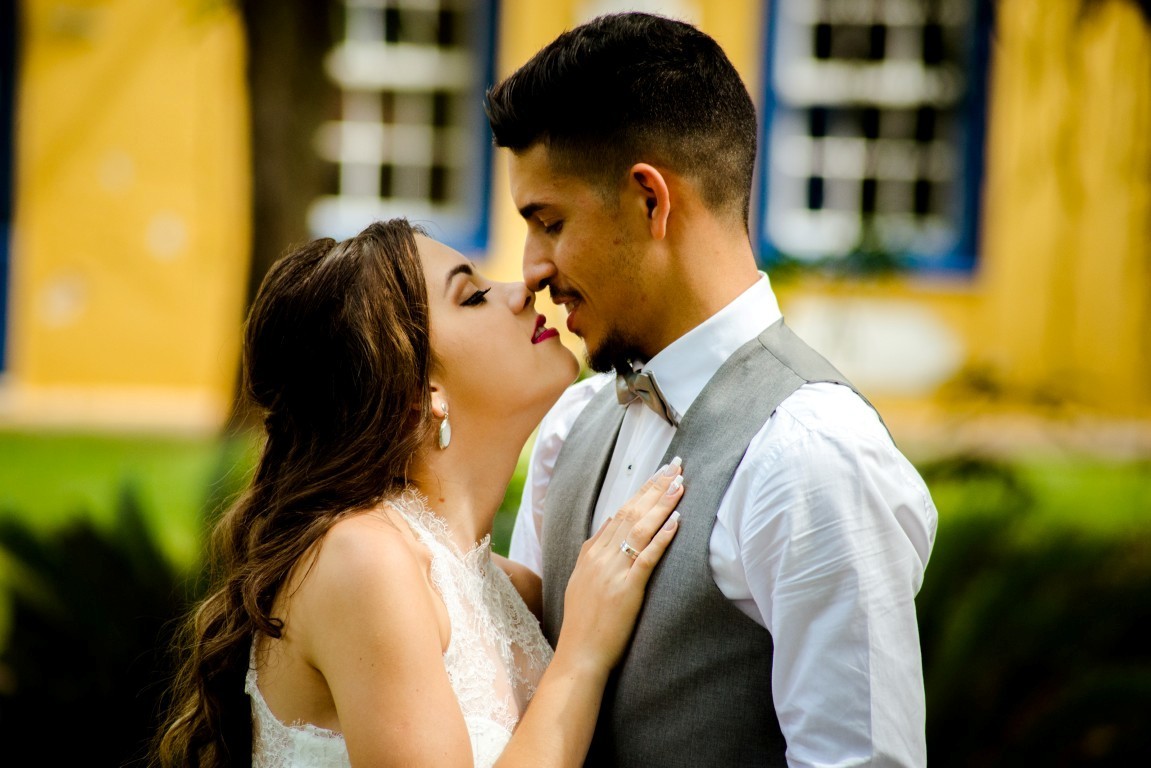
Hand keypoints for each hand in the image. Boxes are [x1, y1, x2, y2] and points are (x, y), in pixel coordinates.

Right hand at [556, 460, 683, 674]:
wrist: (579, 654)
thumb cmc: (584, 623)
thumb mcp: (580, 580)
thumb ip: (593, 551)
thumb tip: (607, 523)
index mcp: (591, 553)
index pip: (619, 512)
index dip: (640, 491)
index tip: (657, 474)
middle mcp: (601, 556)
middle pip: (631, 512)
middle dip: (654, 487)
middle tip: (675, 466)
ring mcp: (613, 571)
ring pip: (640, 527)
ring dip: (662, 503)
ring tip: (680, 483)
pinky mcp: (627, 588)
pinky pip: (647, 556)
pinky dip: (663, 536)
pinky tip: (677, 520)